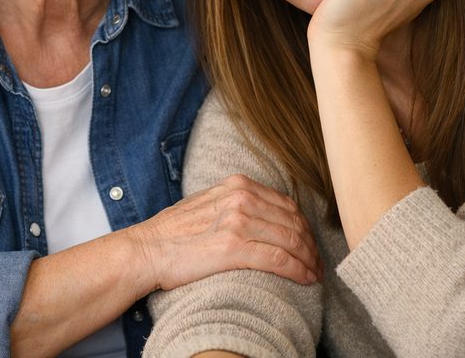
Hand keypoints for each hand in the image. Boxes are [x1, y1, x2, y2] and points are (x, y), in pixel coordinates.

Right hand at [126, 174, 322, 291]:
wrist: (146, 249)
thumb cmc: (174, 232)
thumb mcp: (210, 204)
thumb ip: (237, 204)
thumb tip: (262, 217)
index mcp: (238, 184)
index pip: (285, 203)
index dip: (303, 225)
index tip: (309, 243)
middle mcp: (241, 197)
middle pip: (293, 220)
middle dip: (311, 244)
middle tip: (318, 262)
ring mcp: (238, 220)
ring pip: (290, 239)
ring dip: (309, 259)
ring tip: (315, 273)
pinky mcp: (233, 247)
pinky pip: (278, 258)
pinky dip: (297, 269)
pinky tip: (305, 278)